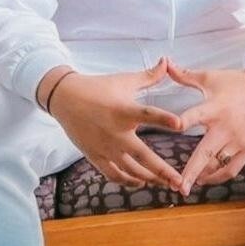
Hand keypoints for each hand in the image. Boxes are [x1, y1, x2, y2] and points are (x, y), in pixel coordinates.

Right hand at [49, 56, 184, 189]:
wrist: (64, 98)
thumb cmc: (97, 87)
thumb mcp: (123, 81)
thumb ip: (148, 76)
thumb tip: (167, 61)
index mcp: (124, 111)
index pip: (148, 114)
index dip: (164, 119)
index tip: (180, 124)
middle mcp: (115, 132)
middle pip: (143, 156)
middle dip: (162, 171)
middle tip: (179, 182)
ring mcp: (105, 147)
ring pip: (130, 170)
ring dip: (149, 178)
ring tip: (166, 184)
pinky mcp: (95, 156)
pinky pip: (114, 174)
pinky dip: (128, 181)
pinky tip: (141, 182)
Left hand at [167, 60, 244, 195]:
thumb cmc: (238, 84)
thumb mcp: (212, 77)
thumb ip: (186, 76)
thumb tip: (166, 63)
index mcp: (214, 108)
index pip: (195, 116)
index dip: (183, 121)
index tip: (173, 128)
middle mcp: (226, 127)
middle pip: (206, 153)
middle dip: (191, 172)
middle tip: (179, 187)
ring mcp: (238, 140)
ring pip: (218, 165)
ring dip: (202, 176)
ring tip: (188, 185)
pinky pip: (232, 168)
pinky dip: (218, 176)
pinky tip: (206, 180)